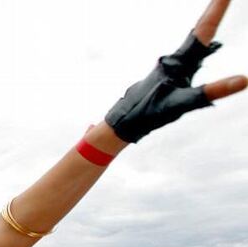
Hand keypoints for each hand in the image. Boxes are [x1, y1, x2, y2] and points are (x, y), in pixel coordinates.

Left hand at [105, 0, 246, 142]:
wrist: (125, 120)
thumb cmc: (151, 111)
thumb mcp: (183, 104)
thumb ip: (212, 92)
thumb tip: (244, 80)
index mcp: (178, 62)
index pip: (202, 32)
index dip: (215, 12)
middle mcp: (173, 60)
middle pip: (197, 34)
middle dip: (212, 14)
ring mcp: (169, 67)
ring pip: (192, 46)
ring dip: (205, 30)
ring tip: (217, 11)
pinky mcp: (167, 76)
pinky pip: (187, 58)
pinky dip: (199, 48)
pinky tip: (204, 50)